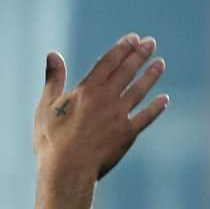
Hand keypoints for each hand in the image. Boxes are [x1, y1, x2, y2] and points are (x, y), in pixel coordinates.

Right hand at [33, 34, 168, 180]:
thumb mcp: (45, 107)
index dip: (122, 48)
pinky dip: (156, 107)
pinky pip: (145, 117)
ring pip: (139, 90)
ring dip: (151, 76)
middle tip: (151, 42)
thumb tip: (52, 54)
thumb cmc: (51, 140)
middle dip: (140, 55)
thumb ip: (53, 79)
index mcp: (87, 90)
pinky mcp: (127, 134)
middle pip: (127, 71)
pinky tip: (164, 99)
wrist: (68, 170)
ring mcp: (120, 116)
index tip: (134, 38)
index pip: (109, 62)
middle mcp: (107, 99)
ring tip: (160, 64)